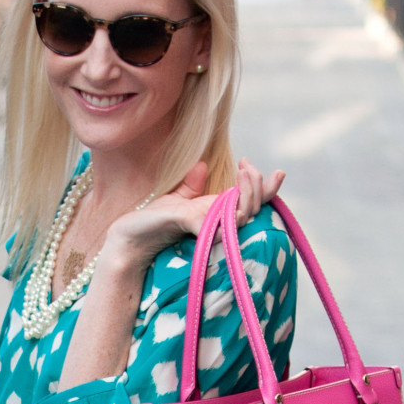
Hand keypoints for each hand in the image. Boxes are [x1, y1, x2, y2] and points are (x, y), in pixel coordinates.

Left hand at [105, 158, 284, 268]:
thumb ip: (191, 186)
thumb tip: (202, 165)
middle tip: (245, 165)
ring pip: (245, 214)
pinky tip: (232, 196)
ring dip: (249, 191)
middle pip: (254, 207)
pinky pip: (223, 225)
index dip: (267, 189)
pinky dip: (231, 213)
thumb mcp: (175, 199)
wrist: (129, 238)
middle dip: (256, 182)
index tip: (275, 171)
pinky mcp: (197, 232)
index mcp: (215, 213)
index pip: (251, 203)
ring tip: (243, 171)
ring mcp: (209, 230)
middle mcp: (218, 224)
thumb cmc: (150, 222)